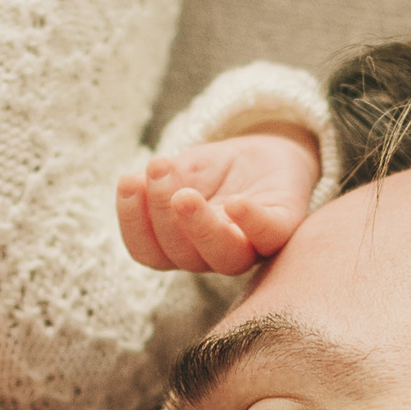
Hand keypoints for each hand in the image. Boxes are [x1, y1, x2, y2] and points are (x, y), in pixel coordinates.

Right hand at [117, 125, 320, 275]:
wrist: (269, 153)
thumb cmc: (220, 171)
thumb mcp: (182, 170)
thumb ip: (161, 182)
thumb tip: (134, 184)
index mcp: (182, 245)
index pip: (149, 251)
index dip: (132, 223)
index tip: (128, 181)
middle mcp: (213, 254)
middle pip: (181, 255)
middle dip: (162, 213)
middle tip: (158, 171)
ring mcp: (250, 246)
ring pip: (222, 256)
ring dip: (199, 227)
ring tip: (184, 194)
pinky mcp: (282, 227)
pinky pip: (268, 235)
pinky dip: (252, 222)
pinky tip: (235, 203)